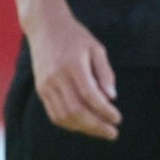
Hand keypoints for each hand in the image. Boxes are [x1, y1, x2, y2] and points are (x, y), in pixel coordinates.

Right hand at [26, 8, 119, 139]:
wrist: (44, 27)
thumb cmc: (75, 37)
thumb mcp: (96, 48)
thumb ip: (105, 73)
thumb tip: (112, 98)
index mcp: (72, 65)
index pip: (90, 96)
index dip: (105, 111)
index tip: (118, 119)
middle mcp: (56, 76)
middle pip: (76, 110)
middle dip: (96, 126)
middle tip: (113, 133)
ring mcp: (46, 84)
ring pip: (64, 116)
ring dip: (84, 128)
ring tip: (100, 131)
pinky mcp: (41, 89)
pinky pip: (54, 114)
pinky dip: (70, 124)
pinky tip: (84, 125)